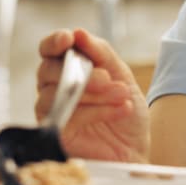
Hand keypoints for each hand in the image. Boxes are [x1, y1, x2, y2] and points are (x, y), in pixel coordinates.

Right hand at [36, 28, 148, 162]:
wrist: (137, 151)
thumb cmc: (126, 114)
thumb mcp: (121, 76)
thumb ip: (101, 53)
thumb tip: (79, 33)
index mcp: (68, 71)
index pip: (49, 51)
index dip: (54, 42)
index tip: (68, 39)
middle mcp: (55, 90)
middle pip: (48, 70)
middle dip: (82, 72)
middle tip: (107, 78)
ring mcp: (54, 113)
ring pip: (56, 93)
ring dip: (92, 92)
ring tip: (121, 95)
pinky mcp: (57, 135)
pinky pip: (66, 116)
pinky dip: (96, 110)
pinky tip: (120, 110)